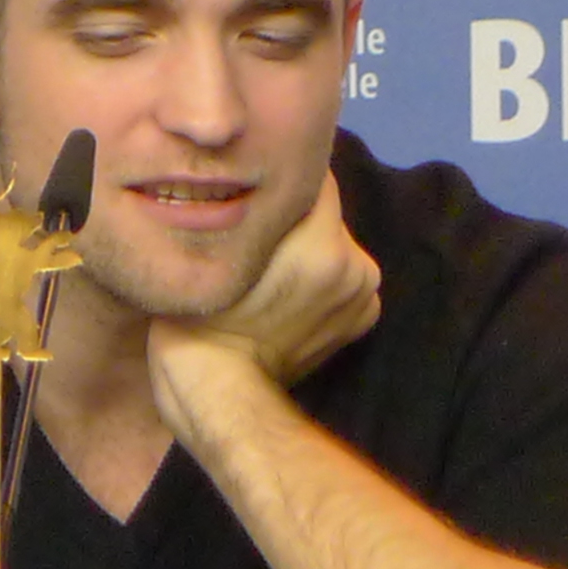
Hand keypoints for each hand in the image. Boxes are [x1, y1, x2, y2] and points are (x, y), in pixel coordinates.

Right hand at [146, 171, 381, 437]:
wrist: (221, 392)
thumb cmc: (202, 319)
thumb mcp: (217, 249)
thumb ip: (254, 208)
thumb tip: (269, 176)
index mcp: (323, 244)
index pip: (314, 176)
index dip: (280, 176)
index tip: (256, 186)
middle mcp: (356, 265)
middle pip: (324, 213)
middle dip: (295, 218)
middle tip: (256, 238)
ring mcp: (364, 295)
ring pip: (334, 244)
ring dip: (309, 249)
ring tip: (272, 273)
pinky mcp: (364, 318)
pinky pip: (343, 276)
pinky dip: (323, 280)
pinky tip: (291, 298)